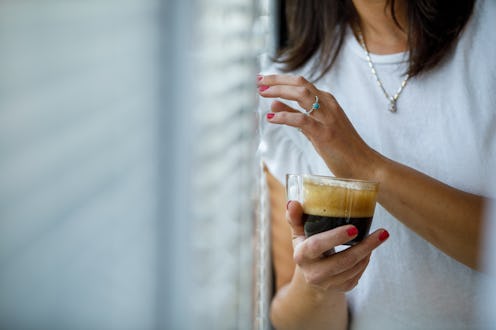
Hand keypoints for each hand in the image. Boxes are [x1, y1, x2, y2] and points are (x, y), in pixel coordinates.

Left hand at [258, 74, 377, 178]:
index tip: (263, 79)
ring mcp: (328, 118)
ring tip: (262, 93)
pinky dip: (285, 116)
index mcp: (327, 101)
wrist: (364, 166)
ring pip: (302, 95)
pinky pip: (302, 119)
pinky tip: (271, 117)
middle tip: (258, 81)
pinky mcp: (325, 133)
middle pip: (300, 83)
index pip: (301, 83)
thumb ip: (295, 114)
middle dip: (277, 80)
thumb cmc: (341, 149)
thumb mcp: (314, 128)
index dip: (280, 79)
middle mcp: (328, 104)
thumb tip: (273, 103)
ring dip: (279, 91)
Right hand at [287, 200, 388, 291]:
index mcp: (301, 255)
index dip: (335, 237)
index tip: (354, 228)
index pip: (317, 246)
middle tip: (381, 233)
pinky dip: (366, 261)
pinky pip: (358, 275)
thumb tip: (293, 203)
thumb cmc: (306, 246)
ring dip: (369, 251)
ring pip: (354, 268)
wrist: (310, 274)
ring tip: (379, 237)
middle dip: (365, 246)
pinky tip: (369, 250)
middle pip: (343, 261)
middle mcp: (313, 273)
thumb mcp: (298, 233)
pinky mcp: (340, 289)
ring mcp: (327, 283)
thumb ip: (295, 217)